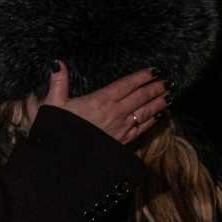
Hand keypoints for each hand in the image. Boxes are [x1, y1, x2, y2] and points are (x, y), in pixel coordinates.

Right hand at [41, 61, 169, 143]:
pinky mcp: (121, 141)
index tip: (154, 70)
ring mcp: (120, 128)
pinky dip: (152, 121)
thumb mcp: (53, 104)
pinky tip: (159, 116)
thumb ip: (58, 82)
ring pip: (145, 112)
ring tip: (169, 95)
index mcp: (100, 101)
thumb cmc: (58, 131)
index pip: (126, 85)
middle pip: (140, 97)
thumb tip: (57, 63)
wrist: (63, 159)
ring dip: (159, 102)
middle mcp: (114, 113)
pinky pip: (141, 128)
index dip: (141, 76)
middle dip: (155, 88)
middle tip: (168, 81)